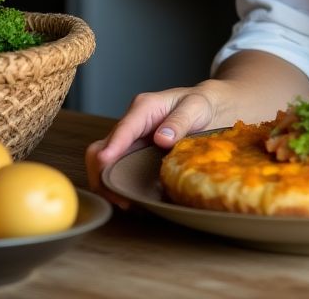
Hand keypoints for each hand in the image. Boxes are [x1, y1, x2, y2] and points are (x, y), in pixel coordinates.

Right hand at [85, 82, 224, 206]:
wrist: (207, 108)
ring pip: (104, 165)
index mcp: (144, 108)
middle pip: (101, 150)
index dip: (111, 147)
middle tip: (120, 197)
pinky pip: (116, 172)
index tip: (104, 162)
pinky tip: (132, 200)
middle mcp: (131, 124)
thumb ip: (180, 120)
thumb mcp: (196, 107)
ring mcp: (129, 141)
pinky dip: (118, 187)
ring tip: (127, 203)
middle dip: (102, 175)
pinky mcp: (132, 155)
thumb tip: (161, 138)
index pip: (122, 129)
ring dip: (109, 186)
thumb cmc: (201, 104)